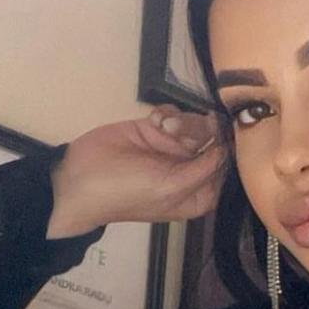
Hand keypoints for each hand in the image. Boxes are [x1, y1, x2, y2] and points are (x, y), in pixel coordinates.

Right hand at [47, 103, 228, 235]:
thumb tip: (227, 152)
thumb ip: (203, 170)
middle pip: (214, 142)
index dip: (227, 152)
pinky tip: (153, 120)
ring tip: (163, 127)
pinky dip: (167, 114)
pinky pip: (175, 113)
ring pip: (196, 123)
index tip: (224, 136)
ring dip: (182, 121)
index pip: (225, 170)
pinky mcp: (155, 129)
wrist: (80, 178)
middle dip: (201, 132)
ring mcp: (171, 148)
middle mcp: (187, 170)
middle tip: (179, 132)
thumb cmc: (126, 192)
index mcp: (196, 195)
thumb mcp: (170, 188)